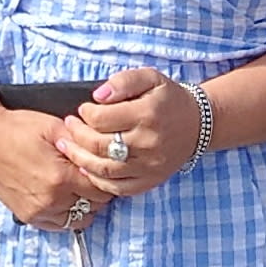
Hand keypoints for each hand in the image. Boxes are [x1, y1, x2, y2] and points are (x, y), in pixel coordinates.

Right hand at [0, 100, 106, 231]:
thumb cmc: (17, 129)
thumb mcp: (54, 127)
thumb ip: (82, 142)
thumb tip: (103, 154)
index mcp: (61, 177)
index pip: (102, 191)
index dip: (106, 179)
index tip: (102, 170)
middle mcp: (51, 200)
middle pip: (93, 207)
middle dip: (96, 193)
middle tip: (90, 178)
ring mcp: (37, 211)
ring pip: (78, 220)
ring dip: (82, 207)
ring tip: (77, 189)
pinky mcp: (26, 216)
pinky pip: (58, 225)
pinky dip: (65, 214)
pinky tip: (62, 198)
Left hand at [56, 66, 199, 200]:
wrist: (197, 124)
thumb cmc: (168, 99)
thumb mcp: (150, 78)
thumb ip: (122, 82)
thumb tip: (97, 96)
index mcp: (147, 115)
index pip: (101, 119)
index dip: (85, 114)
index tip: (82, 110)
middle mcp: (148, 143)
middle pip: (99, 145)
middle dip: (76, 135)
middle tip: (68, 126)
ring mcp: (149, 166)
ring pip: (104, 169)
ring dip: (80, 159)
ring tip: (67, 147)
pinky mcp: (150, 180)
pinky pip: (118, 188)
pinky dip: (98, 180)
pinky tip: (86, 168)